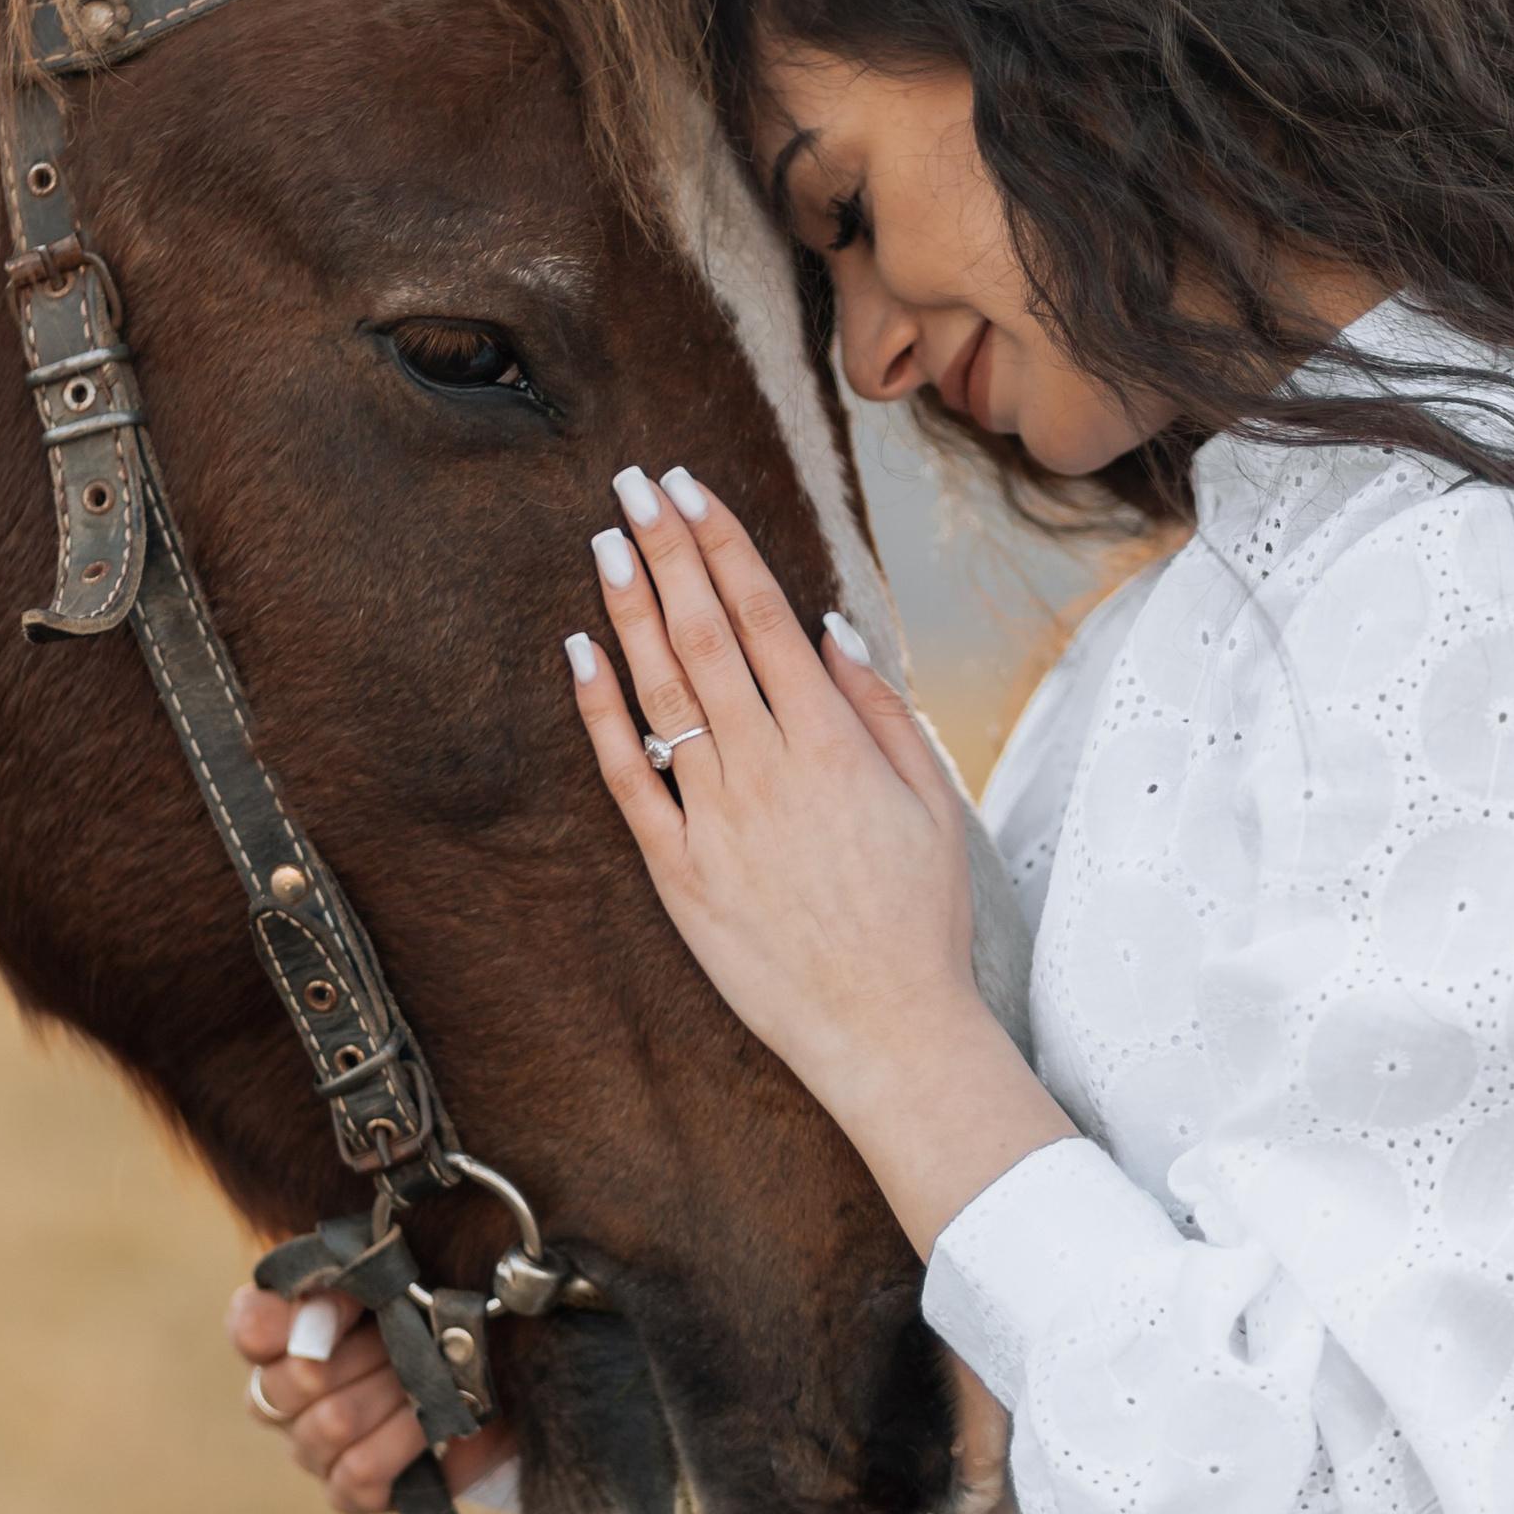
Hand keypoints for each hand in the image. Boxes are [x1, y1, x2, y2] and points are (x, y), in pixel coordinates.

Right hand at [228, 1282, 514, 1513]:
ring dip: (393, 1394)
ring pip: (329, 1425)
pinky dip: (403, 1442)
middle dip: (365, 1356)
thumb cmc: (434, 1317)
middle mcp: (282, 1394)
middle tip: (409, 1336)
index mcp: (283, 1330)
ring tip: (429, 1378)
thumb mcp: (400, 1280)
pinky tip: (430, 1423)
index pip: (251, 1326)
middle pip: (290, 1380)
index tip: (352, 1300)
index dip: (290, 1318)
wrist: (490, 1379)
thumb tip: (334, 1296)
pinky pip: (357, 1473)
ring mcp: (310, 1447)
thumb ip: (355, 1274)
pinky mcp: (346, 1491)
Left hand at [572, 466, 1072, 1255]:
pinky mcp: (678, 872)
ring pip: (660, 691)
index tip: (691, 486)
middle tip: (633, 482)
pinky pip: (629, 776)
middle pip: (704, 635)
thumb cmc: (919, 920)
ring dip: (629, 609)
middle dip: (667, 549)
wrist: (887, 1031)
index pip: (765, 615)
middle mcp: (768, 768)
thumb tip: (830, 624)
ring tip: (605, 541)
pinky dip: (601, 711)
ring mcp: (716, 819)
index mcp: (833, 744)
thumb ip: (880, 706)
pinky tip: (580, 652)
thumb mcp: (933, 800)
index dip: (722, 543)